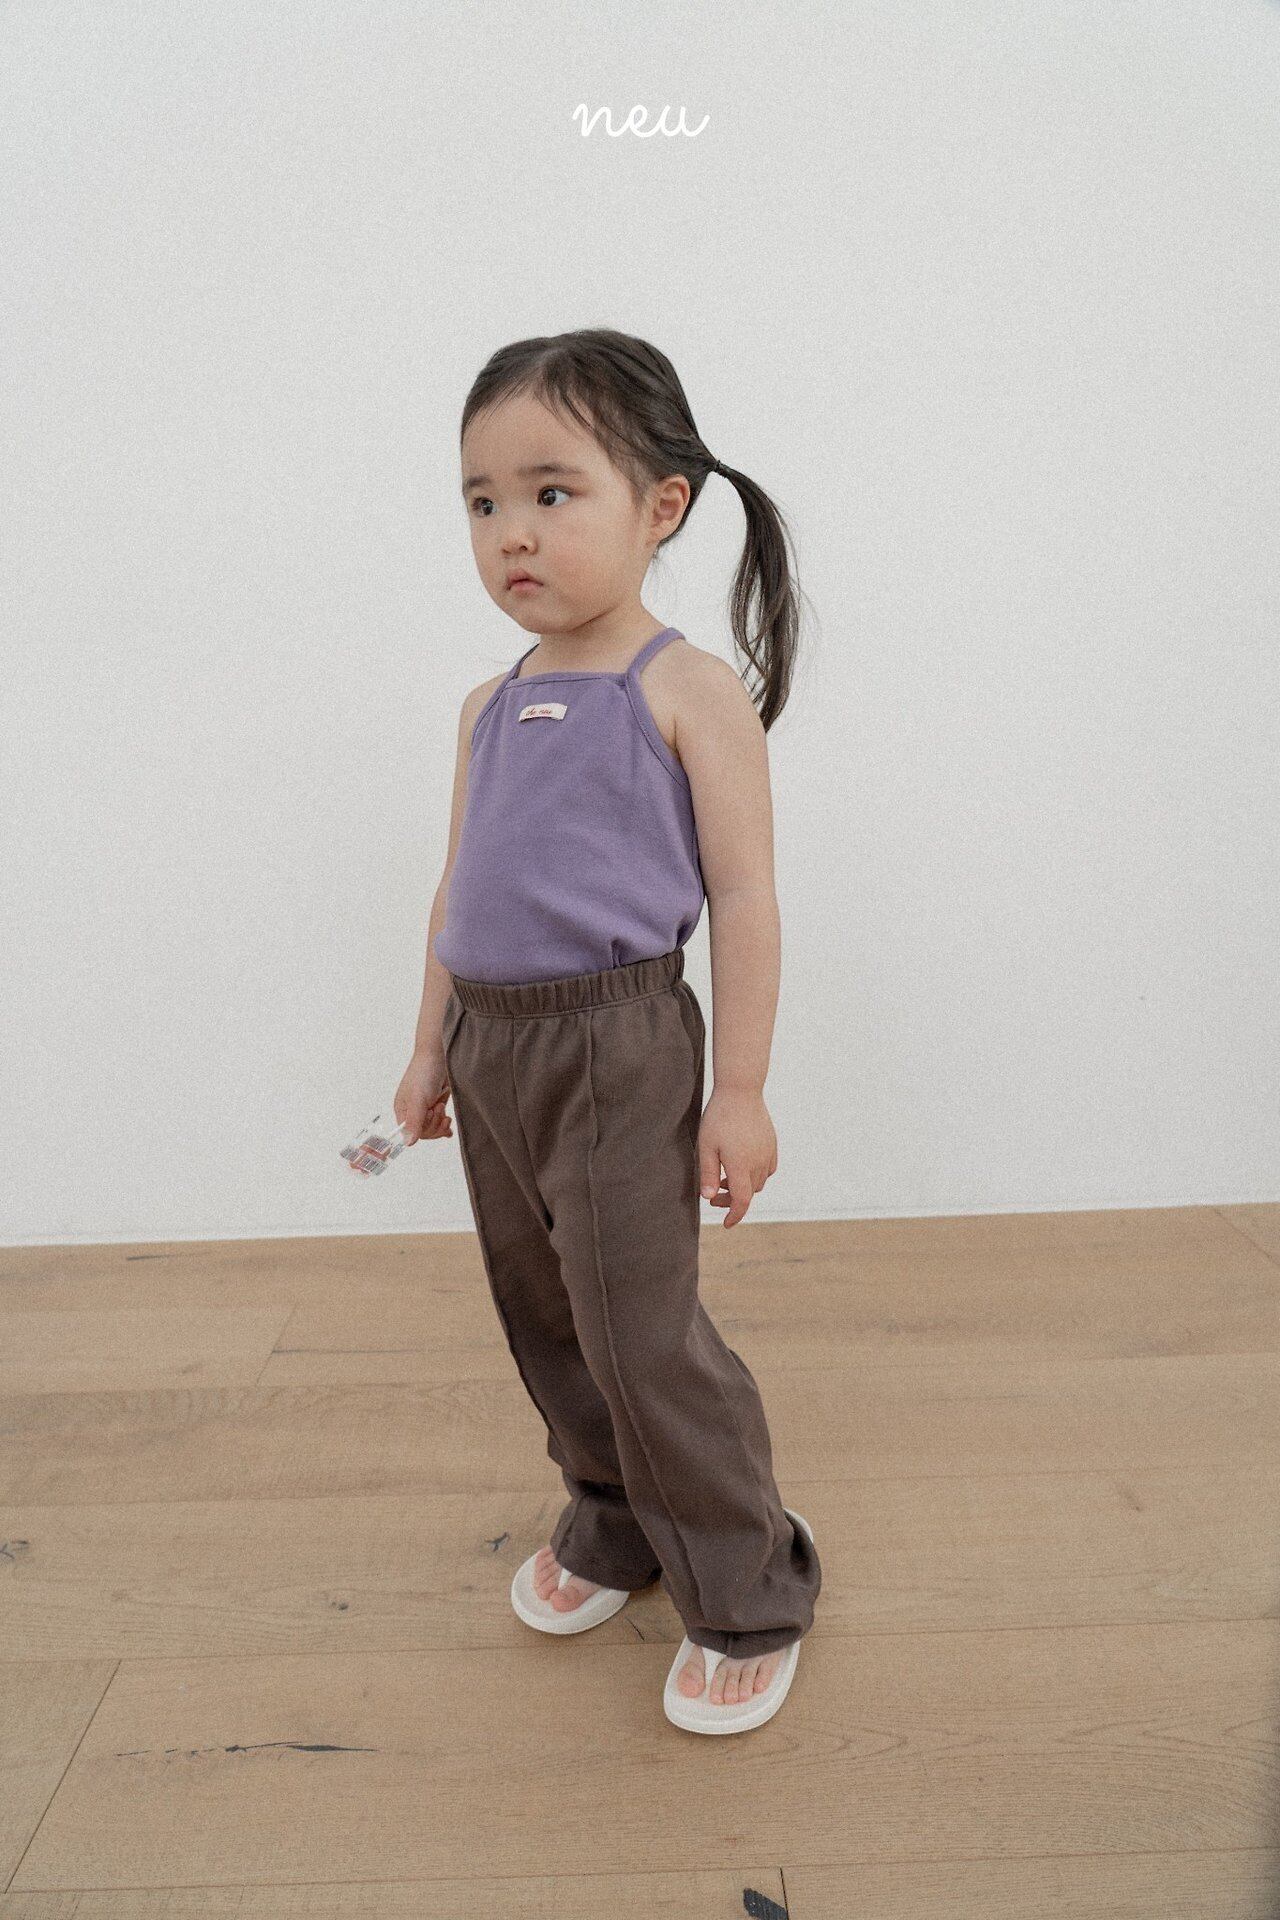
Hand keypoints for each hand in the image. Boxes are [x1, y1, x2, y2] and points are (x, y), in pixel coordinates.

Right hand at [394, 1046, 453, 1145]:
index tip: (429, 1115)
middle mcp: (413, 1111)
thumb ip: (413, 1122)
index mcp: (402, 1110)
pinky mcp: (438, 1104)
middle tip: (438, 1108)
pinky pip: (441, 1123)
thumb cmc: (424, 1072)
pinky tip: (448, 1125)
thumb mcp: (418, 1099)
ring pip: (434, 1129)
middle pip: (424, 1133)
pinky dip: (445, 1125)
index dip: (423, 1128)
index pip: (411, 1133)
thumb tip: (408, 1143)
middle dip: (434, 1123)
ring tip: (442, 1107)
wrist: (441, 1055)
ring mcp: (426, 1108)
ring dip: (441, 1122)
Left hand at [696, 1086, 776, 1226]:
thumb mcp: (706, 1146)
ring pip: (759, 1182)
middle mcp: (758, 1163)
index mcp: (740, 1166)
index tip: (726, 1224)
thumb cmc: (719, 1117)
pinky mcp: (772, 1144)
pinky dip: (756, 1175)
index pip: (741, 1201)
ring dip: (743, 1187)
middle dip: (732, 1199)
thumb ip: (707, 1173)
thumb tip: (707, 1197)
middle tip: (712, 1194)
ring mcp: (768, 1153)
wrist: (741, 1090)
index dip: (734, 1216)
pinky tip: (743, 1166)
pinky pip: (768, 1169)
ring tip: (724, 1178)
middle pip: (749, 1193)